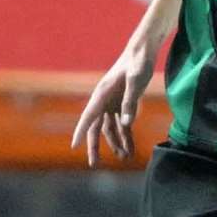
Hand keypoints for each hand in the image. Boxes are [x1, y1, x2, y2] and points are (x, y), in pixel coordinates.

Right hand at [71, 44, 154, 167]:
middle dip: (95, 146)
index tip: (74, 146)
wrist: (143, 52)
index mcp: (102, 94)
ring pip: (110, 129)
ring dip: (117, 143)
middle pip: (96, 128)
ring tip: (125, 158)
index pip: (88, 117)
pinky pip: (122, 124)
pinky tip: (131, 149)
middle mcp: (103, 100)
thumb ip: (131, 102)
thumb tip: (126, 124)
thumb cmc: (138, 63)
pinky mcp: (122, 104)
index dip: (80, 132)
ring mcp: (112, 103)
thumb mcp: (136, 81)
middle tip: (94, 164)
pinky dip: (126, 136)